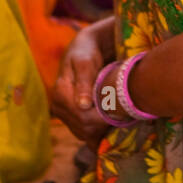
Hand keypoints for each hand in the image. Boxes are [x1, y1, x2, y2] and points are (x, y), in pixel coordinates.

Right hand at [50, 17, 115, 144]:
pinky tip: (112, 122)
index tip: (121, 112)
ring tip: (120, 117)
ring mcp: (64, 114)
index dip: (102, 119)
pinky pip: (86, 132)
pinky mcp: (72, 117)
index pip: (82, 117)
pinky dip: (99, 131)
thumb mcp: (85, 63)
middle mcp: (59, 107)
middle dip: (104, 125)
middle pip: (84, 128)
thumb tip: (82, 105)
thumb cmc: (86, 53)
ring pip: (85, 133)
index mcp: (60, 94)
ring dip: (103, 129)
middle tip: (124, 115)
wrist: (84, 49)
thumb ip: (84, 82)